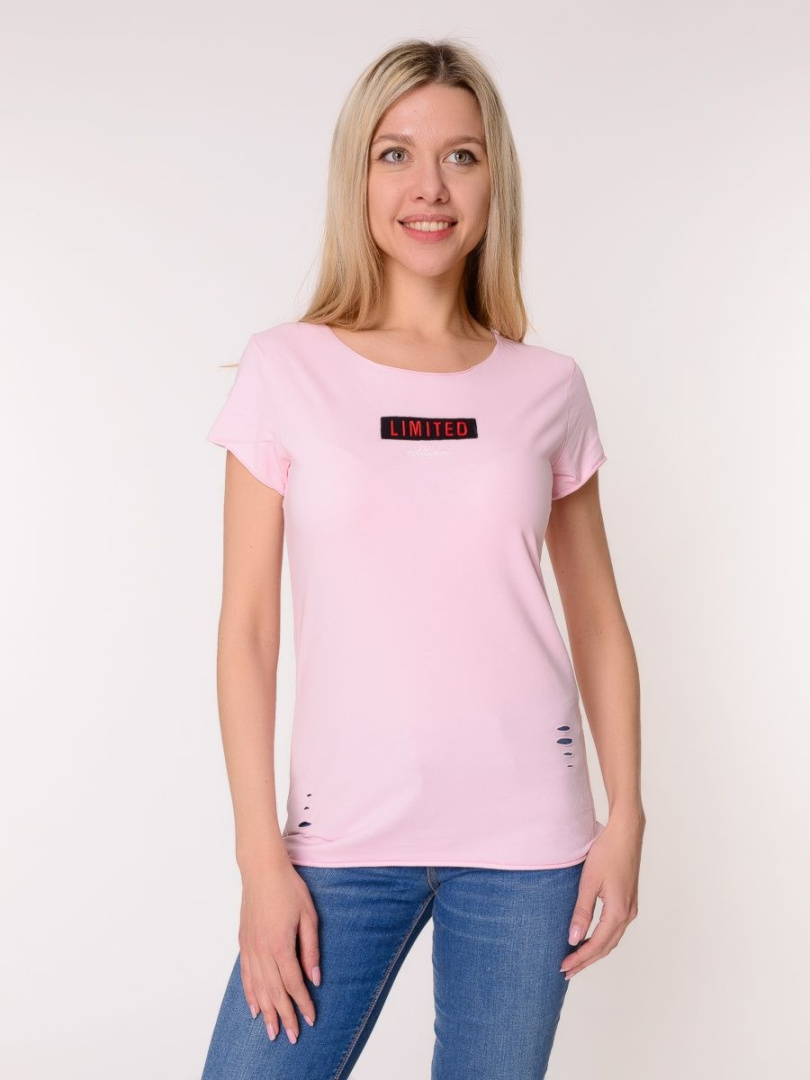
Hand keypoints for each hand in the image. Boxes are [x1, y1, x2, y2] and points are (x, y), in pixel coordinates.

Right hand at [238, 857, 320, 1043]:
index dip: (302, 1004)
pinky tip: (254, 1007)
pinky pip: (245, 975)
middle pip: (274, 992)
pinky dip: (250, 994)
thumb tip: (315, 978)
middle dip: (284, 1015)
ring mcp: (250, 948)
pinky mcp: (243, 943)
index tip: (310, 1020)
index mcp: (281, 945)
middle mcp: (262, 951)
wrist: (262, 869)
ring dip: (266, 1011)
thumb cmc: (289, 888)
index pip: (293, 983)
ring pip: (258, 988)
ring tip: (271, 1031)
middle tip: (291, 1036)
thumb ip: (311, 950)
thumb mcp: (309, 916)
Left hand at [559, 811, 643, 979]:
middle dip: (586, 960)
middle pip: (606, 947)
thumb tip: (574, 939)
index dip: (580, 958)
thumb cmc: (606, 853)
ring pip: (611, 939)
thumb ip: (582, 911)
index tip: (563, 967)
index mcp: (618, 911)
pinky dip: (601, 939)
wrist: (626, 833)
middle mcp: (628, 914)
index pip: (597, 944)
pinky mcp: (628, 901)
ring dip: (594, 951)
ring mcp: (630, 908)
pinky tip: (590, 939)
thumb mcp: (589, 882)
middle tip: (566, 971)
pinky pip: (614, 929)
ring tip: (576, 960)